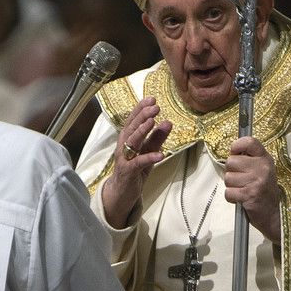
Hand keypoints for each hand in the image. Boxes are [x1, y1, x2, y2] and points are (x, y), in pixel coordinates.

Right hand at [102, 96, 171, 227]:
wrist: (122, 192)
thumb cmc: (135, 169)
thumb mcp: (149, 151)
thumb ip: (157, 138)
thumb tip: (168, 122)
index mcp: (128, 138)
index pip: (133, 119)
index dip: (141, 108)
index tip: (152, 98)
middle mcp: (124, 145)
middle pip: (132, 127)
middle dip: (143, 116)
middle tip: (155, 107)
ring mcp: (125, 158)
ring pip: (131, 142)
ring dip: (142, 131)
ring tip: (153, 122)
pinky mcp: (128, 171)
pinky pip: (138, 163)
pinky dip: (149, 158)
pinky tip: (160, 154)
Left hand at [224, 136, 281, 244]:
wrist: (274, 213)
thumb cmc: (264, 190)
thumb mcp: (262, 169)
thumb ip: (249, 158)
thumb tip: (232, 150)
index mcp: (265, 159)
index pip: (249, 142)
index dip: (237, 145)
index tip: (235, 151)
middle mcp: (262, 168)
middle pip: (231, 161)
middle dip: (231, 172)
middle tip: (241, 179)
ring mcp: (256, 181)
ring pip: (228, 178)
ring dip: (232, 186)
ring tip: (243, 189)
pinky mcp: (249, 195)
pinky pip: (228, 192)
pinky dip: (232, 198)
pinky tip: (241, 198)